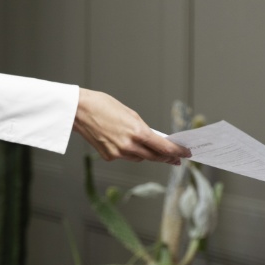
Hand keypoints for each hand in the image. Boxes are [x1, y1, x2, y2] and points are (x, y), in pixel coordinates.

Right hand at [72, 89, 190, 163]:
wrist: (78, 110)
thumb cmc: (103, 106)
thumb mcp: (130, 113)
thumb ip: (143, 129)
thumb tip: (154, 140)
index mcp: (137, 132)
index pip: (164, 148)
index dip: (177, 152)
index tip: (186, 153)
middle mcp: (129, 146)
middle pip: (154, 157)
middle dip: (167, 157)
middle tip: (177, 158)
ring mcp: (118, 153)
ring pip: (140, 158)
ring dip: (148, 154)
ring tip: (154, 150)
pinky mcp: (108, 157)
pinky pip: (126, 157)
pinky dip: (130, 152)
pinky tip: (127, 143)